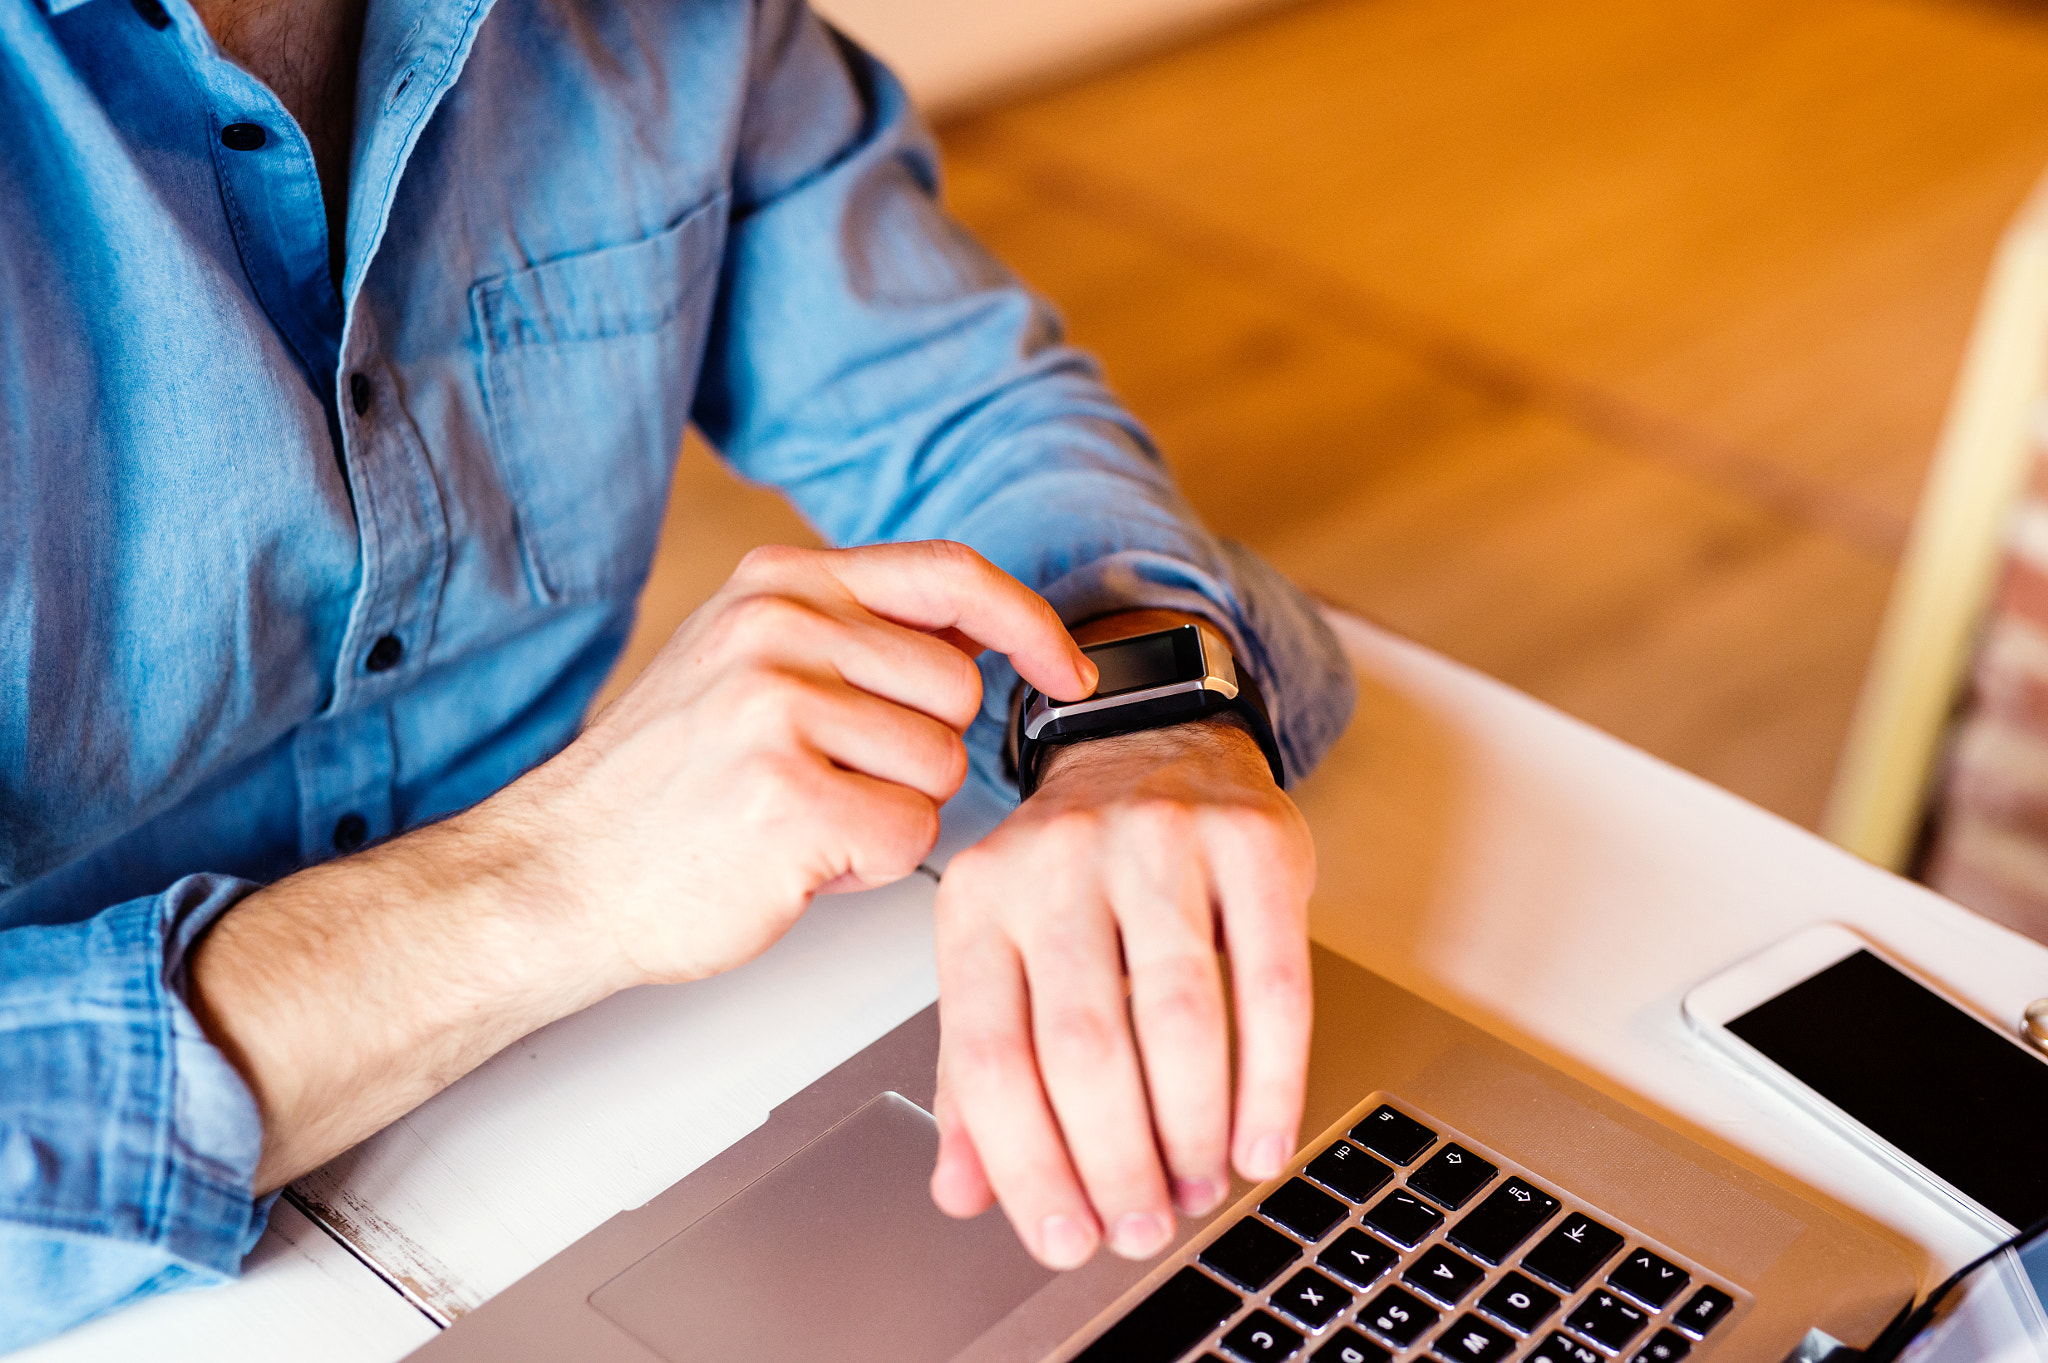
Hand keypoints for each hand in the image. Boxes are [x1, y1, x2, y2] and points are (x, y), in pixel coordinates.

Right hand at [506, 540, 1096, 986]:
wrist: (557, 874)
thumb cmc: (663, 785)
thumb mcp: (748, 661)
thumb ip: (855, 635)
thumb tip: (983, 635)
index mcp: (780, 582)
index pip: (953, 574)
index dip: (1029, 624)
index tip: (1066, 669)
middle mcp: (779, 627)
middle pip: (958, 692)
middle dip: (915, 755)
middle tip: (824, 779)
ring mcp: (779, 708)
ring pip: (941, 769)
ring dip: (889, 813)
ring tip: (798, 816)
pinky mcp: (786, 798)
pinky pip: (910, 836)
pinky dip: (865, 864)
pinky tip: (792, 856)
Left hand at [928, 686, 1314, 1269]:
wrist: (1148, 738)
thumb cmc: (1071, 870)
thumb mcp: (1000, 951)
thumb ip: (976, 1072)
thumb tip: (964, 1193)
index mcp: (978, 902)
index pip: (990, 1058)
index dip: (1028, 1167)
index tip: (1064, 1239)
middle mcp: (1056, 864)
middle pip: (1084, 1047)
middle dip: (1116, 1163)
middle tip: (1140, 1228)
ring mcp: (1154, 843)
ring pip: (1178, 1019)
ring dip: (1191, 1130)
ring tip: (1197, 1189)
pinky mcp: (1247, 839)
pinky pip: (1272, 980)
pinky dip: (1270, 1080)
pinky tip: (1260, 1139)